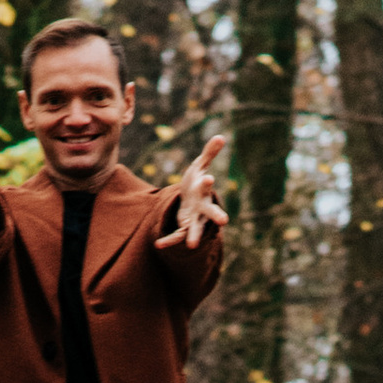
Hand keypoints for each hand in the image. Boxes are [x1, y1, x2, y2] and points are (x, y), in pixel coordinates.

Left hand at [156, 132, 227, 248]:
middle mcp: (202, 207)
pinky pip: (175, 236)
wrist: (191, 200)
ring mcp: (194, 219)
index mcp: (204, 191)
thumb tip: (221, 137)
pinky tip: (158, 245)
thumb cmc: (197, 181)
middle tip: (224, 220)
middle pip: (210, 211)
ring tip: (192, 246)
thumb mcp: (201, 165)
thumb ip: (209, 152)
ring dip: (194, 236)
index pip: (206, 186)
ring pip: (195, 229)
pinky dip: (168, 241)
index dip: (207, 182)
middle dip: (216, 215)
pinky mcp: (183, 227)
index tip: (209, 179)